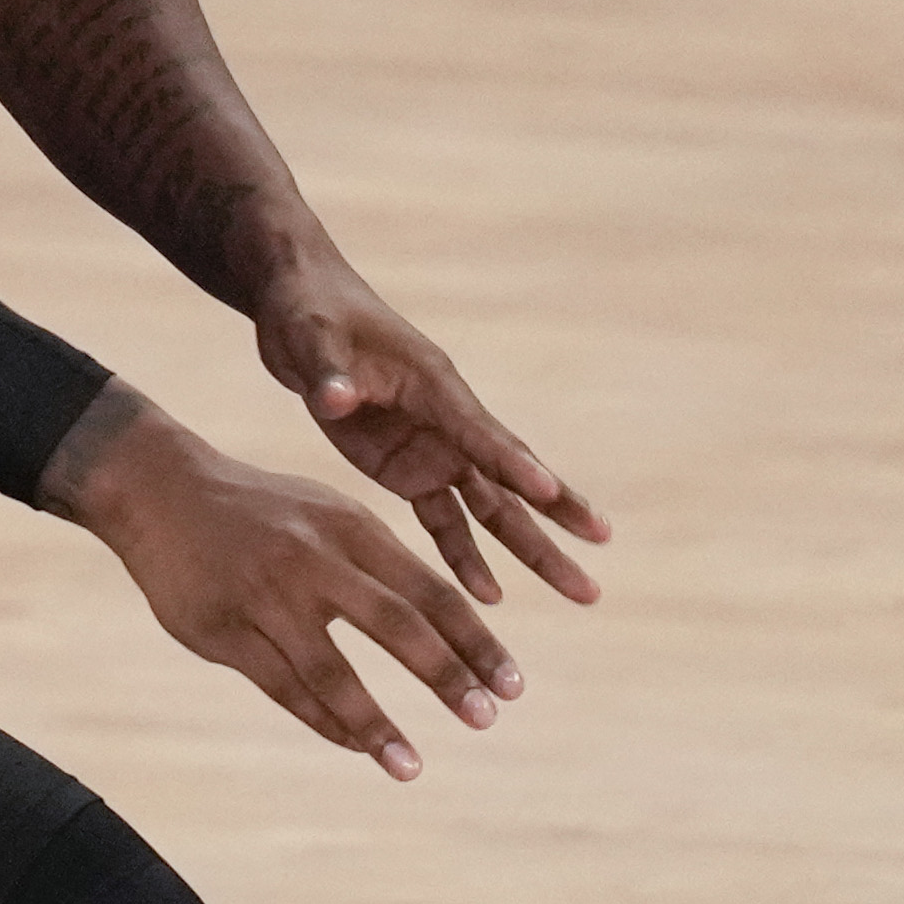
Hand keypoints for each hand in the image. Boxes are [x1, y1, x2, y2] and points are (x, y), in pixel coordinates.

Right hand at [56, 394, 524, 780]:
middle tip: (487, 719)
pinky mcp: (222, 630)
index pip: (430, 591)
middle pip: (396, 625)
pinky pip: (283, 687)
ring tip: (411, 766)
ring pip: (332, 672)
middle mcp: (312, 560)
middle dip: (447, 676)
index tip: (512, 685)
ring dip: (377, 724)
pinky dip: (324, 720)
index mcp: (349, 528)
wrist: (158, 489)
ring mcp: (264, 597)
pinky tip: (356, 745)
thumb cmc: (256, 509)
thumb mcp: (325, 515)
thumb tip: (442, 621)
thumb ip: (377, 563)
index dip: (475, 641)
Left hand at [253, 252, 607, 605]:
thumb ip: (327, 373)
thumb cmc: (310, 313)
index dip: (512, 463)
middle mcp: (448, 420)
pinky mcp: (407, 467)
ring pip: (494, 507)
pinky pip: (444, 519)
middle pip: (511, 476)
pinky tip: (486, 596)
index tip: (551, 493)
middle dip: (557, 515)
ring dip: (530, 549)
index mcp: (435, 385)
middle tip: (603, 548)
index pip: (479, 431)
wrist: (300, 308)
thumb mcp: (308, 337)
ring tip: (579, 591)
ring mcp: (433, 448)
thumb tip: (335, 398)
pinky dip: (463, 556)